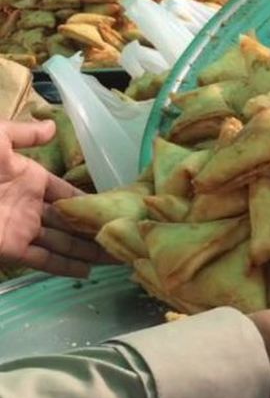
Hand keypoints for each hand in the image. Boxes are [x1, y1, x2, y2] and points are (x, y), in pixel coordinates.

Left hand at [0, 120, 109, 277]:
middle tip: (127, 236)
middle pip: (71, 221)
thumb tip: (52, 126)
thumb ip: (24, 134)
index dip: (90, 200)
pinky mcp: (13, 249)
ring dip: (89, 250)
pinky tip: (89, 271)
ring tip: (119, 257)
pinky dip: (66, 266)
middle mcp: (30, 206)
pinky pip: (45, 260)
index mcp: (28, 179)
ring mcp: (23, 229)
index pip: (67, 192)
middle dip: (95, 229)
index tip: (116, 208)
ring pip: (64, 242)